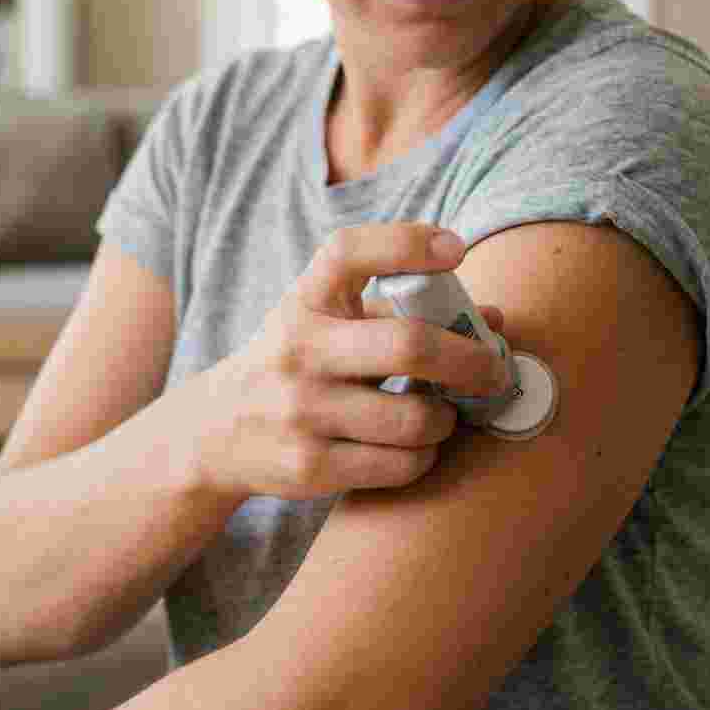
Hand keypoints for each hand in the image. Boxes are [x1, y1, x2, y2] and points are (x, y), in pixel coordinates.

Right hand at [175, 223, 511, 502]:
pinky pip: (400, 464)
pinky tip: (415, 447)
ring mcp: (301, 411)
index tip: (456, 249)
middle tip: (492, 371)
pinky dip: (423, 456)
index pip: (349, 251)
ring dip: (447, 419)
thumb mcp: (327, 321)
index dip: (407, 243)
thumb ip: (402, 311)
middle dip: (470, 361)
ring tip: (444, 415)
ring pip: (415, 419)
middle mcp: (299, 350)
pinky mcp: (309, 466)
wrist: (214, 432)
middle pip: (409, 345)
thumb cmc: (295, 364)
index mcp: (305, 301)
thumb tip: (495, 322)